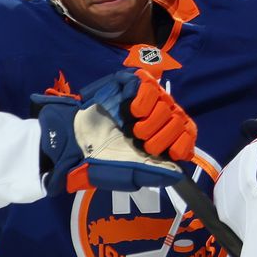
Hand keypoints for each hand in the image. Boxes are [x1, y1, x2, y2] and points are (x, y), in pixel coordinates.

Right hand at [36, 70, 190, 195]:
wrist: (70, 144)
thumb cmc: (99, 161)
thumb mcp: (129, 173)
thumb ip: (154, 173)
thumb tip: (178, 174)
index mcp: (158, 139)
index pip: (187, 134)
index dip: (182, 142)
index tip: (172, 153)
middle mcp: (154, 119)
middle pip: (179, 118)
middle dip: (163, 134)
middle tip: (141, 141)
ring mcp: (142, 100)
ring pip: (165, 101)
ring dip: (153, 118)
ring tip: (133, 128)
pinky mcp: (126, 85)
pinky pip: (146, 83)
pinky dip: (143, 97)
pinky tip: (132, 110)